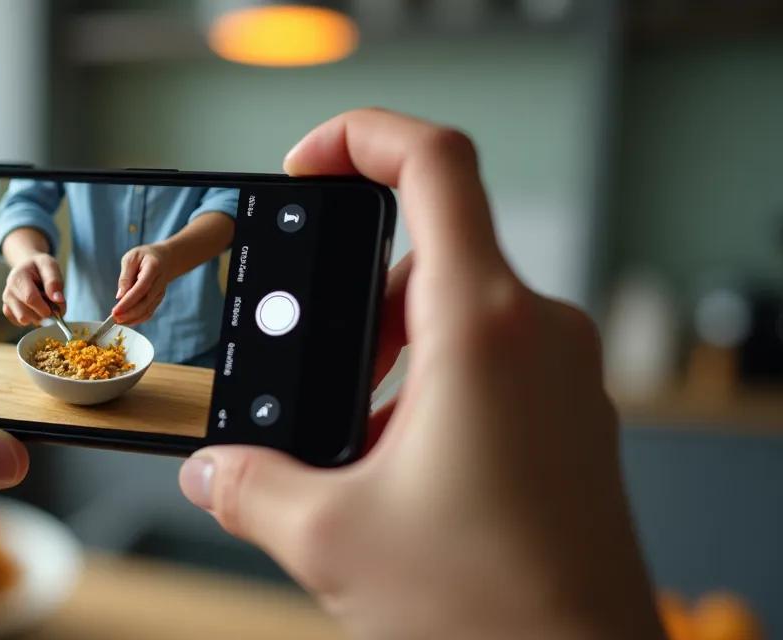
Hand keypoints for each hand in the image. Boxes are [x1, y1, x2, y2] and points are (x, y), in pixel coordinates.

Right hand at [1, 250, 64, 325]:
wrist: (27, 267)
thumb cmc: (39, 267)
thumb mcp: (50, 266)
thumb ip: (54, 281)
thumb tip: (58, 299)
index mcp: (18, 277)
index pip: (30, 298)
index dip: (45, 307)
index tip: (56, 308)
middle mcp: (9, 291)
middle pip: (25, 314)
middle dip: (43, 314)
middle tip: (52, 304)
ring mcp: (7, 302)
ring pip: (23, 321)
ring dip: (38, 317)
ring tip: (43, 304)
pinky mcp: (8, 311)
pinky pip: (21, 323)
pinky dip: (32, 319)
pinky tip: (35, 308)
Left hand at [112, 243, 170, 324]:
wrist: (166, 259)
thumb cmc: (145, 256)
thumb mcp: (131, 258)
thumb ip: (125, 277)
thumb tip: (119, 296)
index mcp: (153, 268)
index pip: (140, 289)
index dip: (128, 302)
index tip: (115, 311)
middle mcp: (159, 283)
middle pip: (145, 303)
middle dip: (129, 314)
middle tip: (113, 319)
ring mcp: (160, 293)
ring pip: (147, 310)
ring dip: (132, 319)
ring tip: (117, 321)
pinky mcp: (158, 299)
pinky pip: (149, 312)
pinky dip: (138, 319)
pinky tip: (126, 321)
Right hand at [178, 109, 661, 638]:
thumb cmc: (491, 609)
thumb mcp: (330, 538)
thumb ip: (249, 486)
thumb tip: (212, 470)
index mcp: (481, 330)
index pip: (434, 164)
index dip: (359, 138)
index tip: (305, 169)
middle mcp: (537, 335)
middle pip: (429, 251)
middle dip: (348, 295)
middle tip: (299, 357)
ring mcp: (564, 378)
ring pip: (455, 314)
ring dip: (383, 352)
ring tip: (339, 434)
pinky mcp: (570, 422)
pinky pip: (488, 365)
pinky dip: (425, 387)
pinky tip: (386, 466)